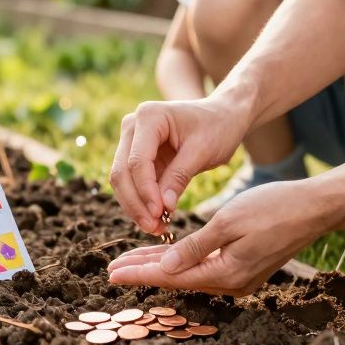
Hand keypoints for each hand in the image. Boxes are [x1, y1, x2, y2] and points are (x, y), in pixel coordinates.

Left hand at [106, 179, 337, 295]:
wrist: (314, 207)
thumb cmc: (272, 207)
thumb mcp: (228, 221)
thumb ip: (195, 246)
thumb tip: (165, 266)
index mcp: (225, 273)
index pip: (171, 276)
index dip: (140, 272)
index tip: (113, 272)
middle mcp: (231, 282)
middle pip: (177, 278)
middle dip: (144, 271)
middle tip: (112, 268)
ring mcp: (239, 277)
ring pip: (189, 272)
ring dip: (160, 264)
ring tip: (131, 260)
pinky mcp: (244, 267)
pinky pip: (203, 267)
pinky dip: (182, 259)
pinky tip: (166, 254)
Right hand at [109, 98, 246, 233]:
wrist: (222, 117)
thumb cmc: (217, 128)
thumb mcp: (202, 151)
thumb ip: (179, 177)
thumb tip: (162, 208)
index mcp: (149, 116)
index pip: (137, 161)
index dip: (145, 191)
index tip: (159, 215)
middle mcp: (133, 126)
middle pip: (121, 171)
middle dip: (135, 203)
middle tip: (153, 228)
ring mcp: (132, 140)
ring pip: (122, 180)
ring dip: (135, 206)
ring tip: (156, 228)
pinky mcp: (138, 155)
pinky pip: (132, 183)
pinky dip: (141, 202)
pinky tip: (156, 220)